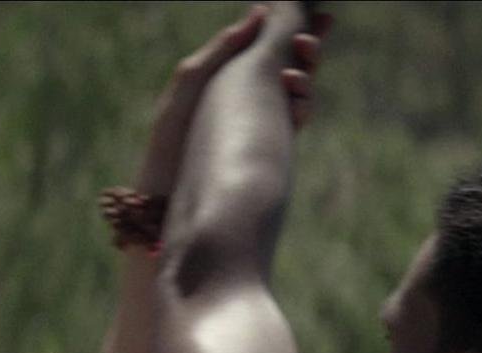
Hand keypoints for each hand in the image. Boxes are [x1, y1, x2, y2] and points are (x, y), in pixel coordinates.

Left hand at [133, 4, 332, 197]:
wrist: (163, 203)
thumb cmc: (168, 144)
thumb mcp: (190, 84)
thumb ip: (222, 49)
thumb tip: (260, 12)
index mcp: (227, 77)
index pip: (267, 45)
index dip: (293, 28)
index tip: (319, 15)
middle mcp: (248, 99)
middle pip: (290, 64)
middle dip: (306, 49)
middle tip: (308, 42)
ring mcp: (261, 126)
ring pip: (297, 93)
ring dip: (304, 78)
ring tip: (293, 78)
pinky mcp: (269, 152)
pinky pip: (293, 124)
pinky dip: (301, 109)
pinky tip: (296, 105)